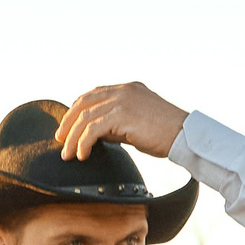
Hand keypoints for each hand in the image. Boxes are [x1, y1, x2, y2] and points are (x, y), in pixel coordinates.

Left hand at [56, 81, 188, 160]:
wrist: (184, 135)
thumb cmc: (164, 134)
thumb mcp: (136, 123)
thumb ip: (116, 123)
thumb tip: (95, 135)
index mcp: (127, 89)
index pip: (93, 95)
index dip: (76, 110)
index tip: (67, 128)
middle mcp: (123, 90)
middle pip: (83, 103)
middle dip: (68, 123)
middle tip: (60, 141)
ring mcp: (122, 100)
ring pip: (85, 117)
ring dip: (73, 138)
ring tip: (68, 155)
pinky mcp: (122, 114)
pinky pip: (93, 129)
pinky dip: (83, 143)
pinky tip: (82, 155)